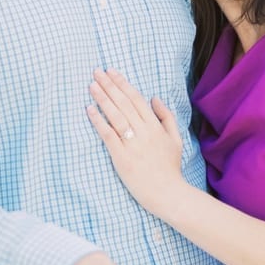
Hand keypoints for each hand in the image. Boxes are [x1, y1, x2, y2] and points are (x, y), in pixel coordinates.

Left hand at [86, 69, 187, 216]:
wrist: (167, 193)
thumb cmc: (170, 167)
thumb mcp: (175, 139)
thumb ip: (166, 117)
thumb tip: (154, 98)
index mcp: (156, 126)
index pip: (136, 99)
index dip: (122, 84)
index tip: (111, 72)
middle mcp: (144, 132)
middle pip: (123, 103)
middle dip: (109, 86)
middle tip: (96, 72)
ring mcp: (132, 144)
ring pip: (115, 115)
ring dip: (102, 98)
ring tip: (91, 85)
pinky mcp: (121, 157)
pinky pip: (108, 135)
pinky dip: (98, 121)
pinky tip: (89, 109)